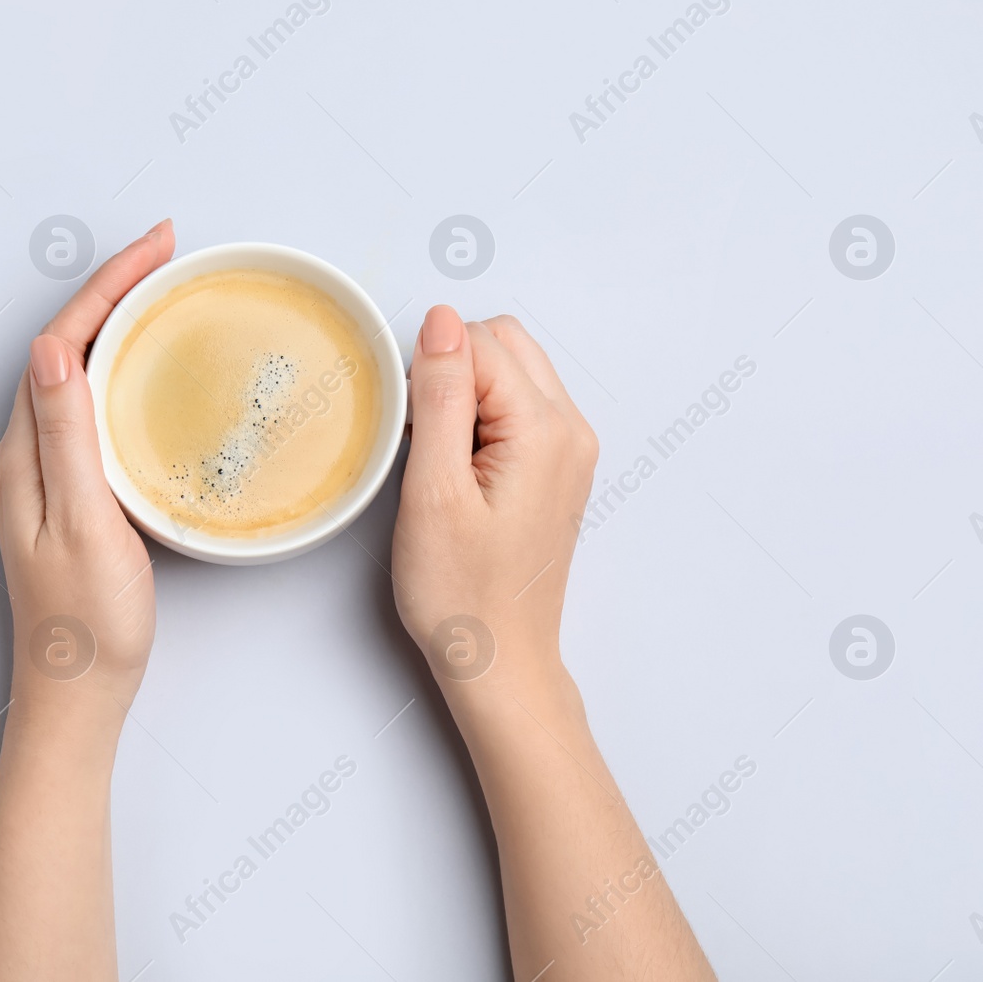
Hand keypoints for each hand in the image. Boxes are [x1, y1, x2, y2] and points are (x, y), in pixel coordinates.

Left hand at [0, 220, 174, 713]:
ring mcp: (44, 473)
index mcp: (25, 452)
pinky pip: (90, 406)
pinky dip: (121, 369)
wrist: (77, 695)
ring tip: (163, 291)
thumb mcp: (83, 523)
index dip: (109, 286)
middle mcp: (26, 453)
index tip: (158, 248)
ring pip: (78, 372)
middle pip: (67, 345)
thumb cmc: (87, 624)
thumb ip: (68, 436)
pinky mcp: (68, 492)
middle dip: (115, 289)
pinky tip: (148, 372)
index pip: (63, 341)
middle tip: (170, 254)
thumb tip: (48, 348)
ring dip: (117, 323)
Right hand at [391, 304, 598, 691]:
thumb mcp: (433, 490)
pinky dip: (480, 419)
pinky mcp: (558, 467)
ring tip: (441, 462)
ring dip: (465, 396)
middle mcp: (571, 430)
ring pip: (511, 371)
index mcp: (545, 430)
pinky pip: (517, 407)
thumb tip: (442, 321)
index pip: (479, 342)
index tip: (411, 432)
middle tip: (424, 443)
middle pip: (504, 344)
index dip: (428, 373)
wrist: (499, 660)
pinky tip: (458, 470)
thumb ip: (439, 395)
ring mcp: (570, 449)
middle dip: (452, 372)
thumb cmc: (462, 593)